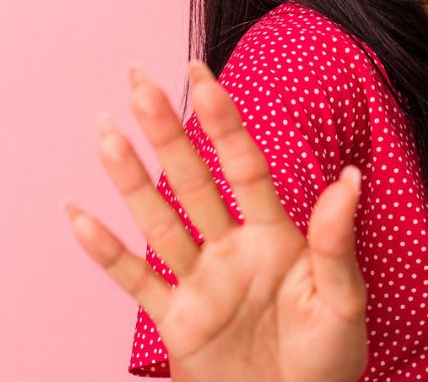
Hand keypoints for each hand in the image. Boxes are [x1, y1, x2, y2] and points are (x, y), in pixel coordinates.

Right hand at [62, 60, 367, 381]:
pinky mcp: (177, 323)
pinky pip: (135, 283)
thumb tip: (349, 178)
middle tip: (139, 82)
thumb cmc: (329, 362)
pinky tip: (78, 217)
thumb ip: (335, 242)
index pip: (244, 166)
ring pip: (158, 222)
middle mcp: (232, 250)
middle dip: (167, 133)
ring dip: (131, 180)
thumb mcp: (343, 300)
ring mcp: (200, 284)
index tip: (202, 75)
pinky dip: (105, 253)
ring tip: (107, 133)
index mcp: (275, 237)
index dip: (224, 121)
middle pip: (192, 182)